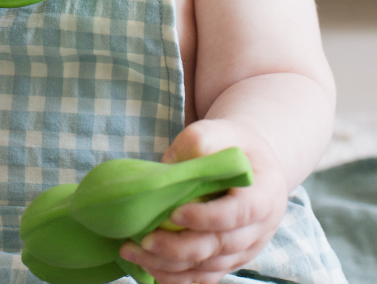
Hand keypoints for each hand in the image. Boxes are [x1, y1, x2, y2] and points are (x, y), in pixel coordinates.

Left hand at [118, 119, 287, 283]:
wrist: (252, 163)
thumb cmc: (234, 145)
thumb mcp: (220, 130)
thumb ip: (198, 141)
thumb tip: (168, 166)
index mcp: (265, 193)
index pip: (241, 212)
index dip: (209, 217)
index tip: (176, 213)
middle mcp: (260, 228)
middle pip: (221, 246)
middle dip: (180, 247)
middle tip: (144, 240)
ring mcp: (246, 248)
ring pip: (210, 267)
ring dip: (171, 265)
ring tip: (133, 252)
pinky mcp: (229, 259)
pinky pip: (206, 276)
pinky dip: (177, 277)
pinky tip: (149, 267)